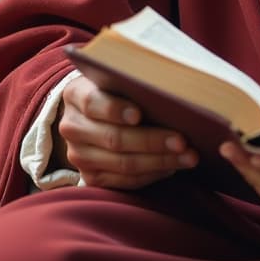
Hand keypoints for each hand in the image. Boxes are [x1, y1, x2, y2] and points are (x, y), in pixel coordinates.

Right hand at [54, 76, 198, 188]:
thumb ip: (136, 82)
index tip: (139, 114)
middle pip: (113, 138)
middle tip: (182, 142)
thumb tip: (175, 91)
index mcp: (76, 94)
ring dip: (160, 162)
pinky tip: (173, 166)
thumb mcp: (118, 79)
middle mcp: (72, 127)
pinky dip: (152, 174)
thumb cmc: (117, 90)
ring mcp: (78, 155)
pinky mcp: (91, 177)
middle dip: (152, 141)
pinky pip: (125, 181)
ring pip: (123, 163)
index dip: (115, 109)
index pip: (93, 102)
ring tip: (188, 157)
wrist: (93, 115)